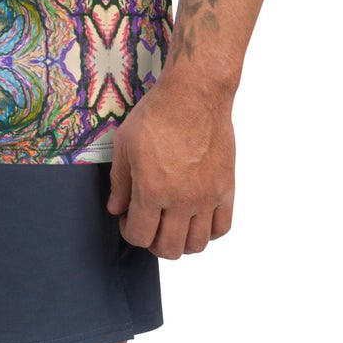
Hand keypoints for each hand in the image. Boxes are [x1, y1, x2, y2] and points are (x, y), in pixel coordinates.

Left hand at [105, 74, 235, 258]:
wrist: (194, 94)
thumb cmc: (158, 114)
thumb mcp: (124, 143)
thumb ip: (119, 182)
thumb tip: (117, 208)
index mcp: (152, 189)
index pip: (140, 236)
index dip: (129, 232)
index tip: (128, 219)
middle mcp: (181, 199)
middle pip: (169, 248)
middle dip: (153, 242)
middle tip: (149, 224)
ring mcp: (206, 196)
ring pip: (197, 245)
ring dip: (181, 242)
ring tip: (172, 224)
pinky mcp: (225, 188)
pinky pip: (222, 228)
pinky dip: (209, 231)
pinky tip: (196, 218)